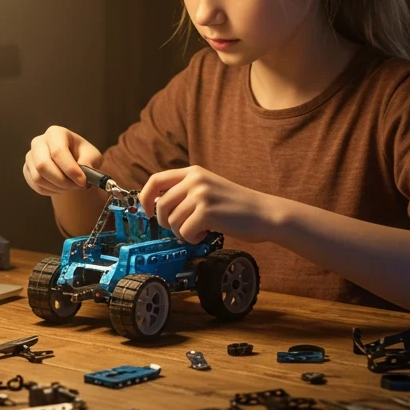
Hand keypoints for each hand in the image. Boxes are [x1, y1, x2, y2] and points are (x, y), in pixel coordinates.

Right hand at [23, 126, 103, 196]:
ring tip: (70, 186)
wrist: (73, 161)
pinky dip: (51, 190)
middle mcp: (39, 142)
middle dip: (61, 181)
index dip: (70, 170)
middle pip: (43, 165)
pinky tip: (61, 187)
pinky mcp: (27, 169)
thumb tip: (83, 172)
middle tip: (77, 186)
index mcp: (55, 133)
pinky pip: (36, 185)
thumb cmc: (83, 155)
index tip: (83, 181)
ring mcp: (30, 156)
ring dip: (57, 187)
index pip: (58, 152)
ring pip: (38, 178)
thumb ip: (88, 162)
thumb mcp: (92, 156)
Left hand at [138, 166, 277, 243]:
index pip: (155, 180)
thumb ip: (185, 191)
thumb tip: (156, 205)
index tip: (146, 212)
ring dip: (183, 232)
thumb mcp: (209, 187)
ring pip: (172, 221)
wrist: (265, 213)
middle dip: (167, 223)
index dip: (145, 198)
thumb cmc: (237, 205)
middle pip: (160, 206)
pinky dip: (193, 238)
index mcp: (193, 172)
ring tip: (200, 229)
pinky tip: (207, 233)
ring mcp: (200, 195)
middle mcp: (195, 179)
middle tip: (182, 228)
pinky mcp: (206, 212)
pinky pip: (184, 232)